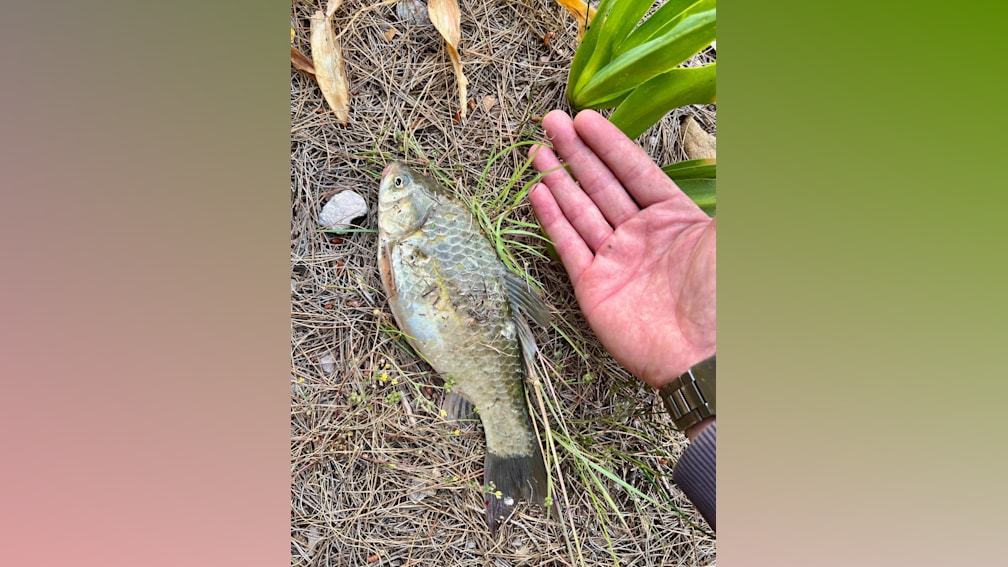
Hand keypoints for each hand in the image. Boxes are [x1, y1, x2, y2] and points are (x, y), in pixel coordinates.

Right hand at [528, 110, 714, 388]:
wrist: (704, 353)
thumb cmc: (720, 290)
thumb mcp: (724, 234)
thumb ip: (720, 193)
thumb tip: (724, 151)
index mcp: (674, 218)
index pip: (635, 171)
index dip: (610, 144)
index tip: (586, 118)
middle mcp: (641, 235)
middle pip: (602, 184)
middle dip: (577, 152)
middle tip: (551, 121)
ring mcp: (615, 260)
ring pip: (580, 210)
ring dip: (559, 180)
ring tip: (537, 150)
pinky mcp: (594, 286)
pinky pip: (568, 245)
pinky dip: (552, 219)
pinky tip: (537, 192)